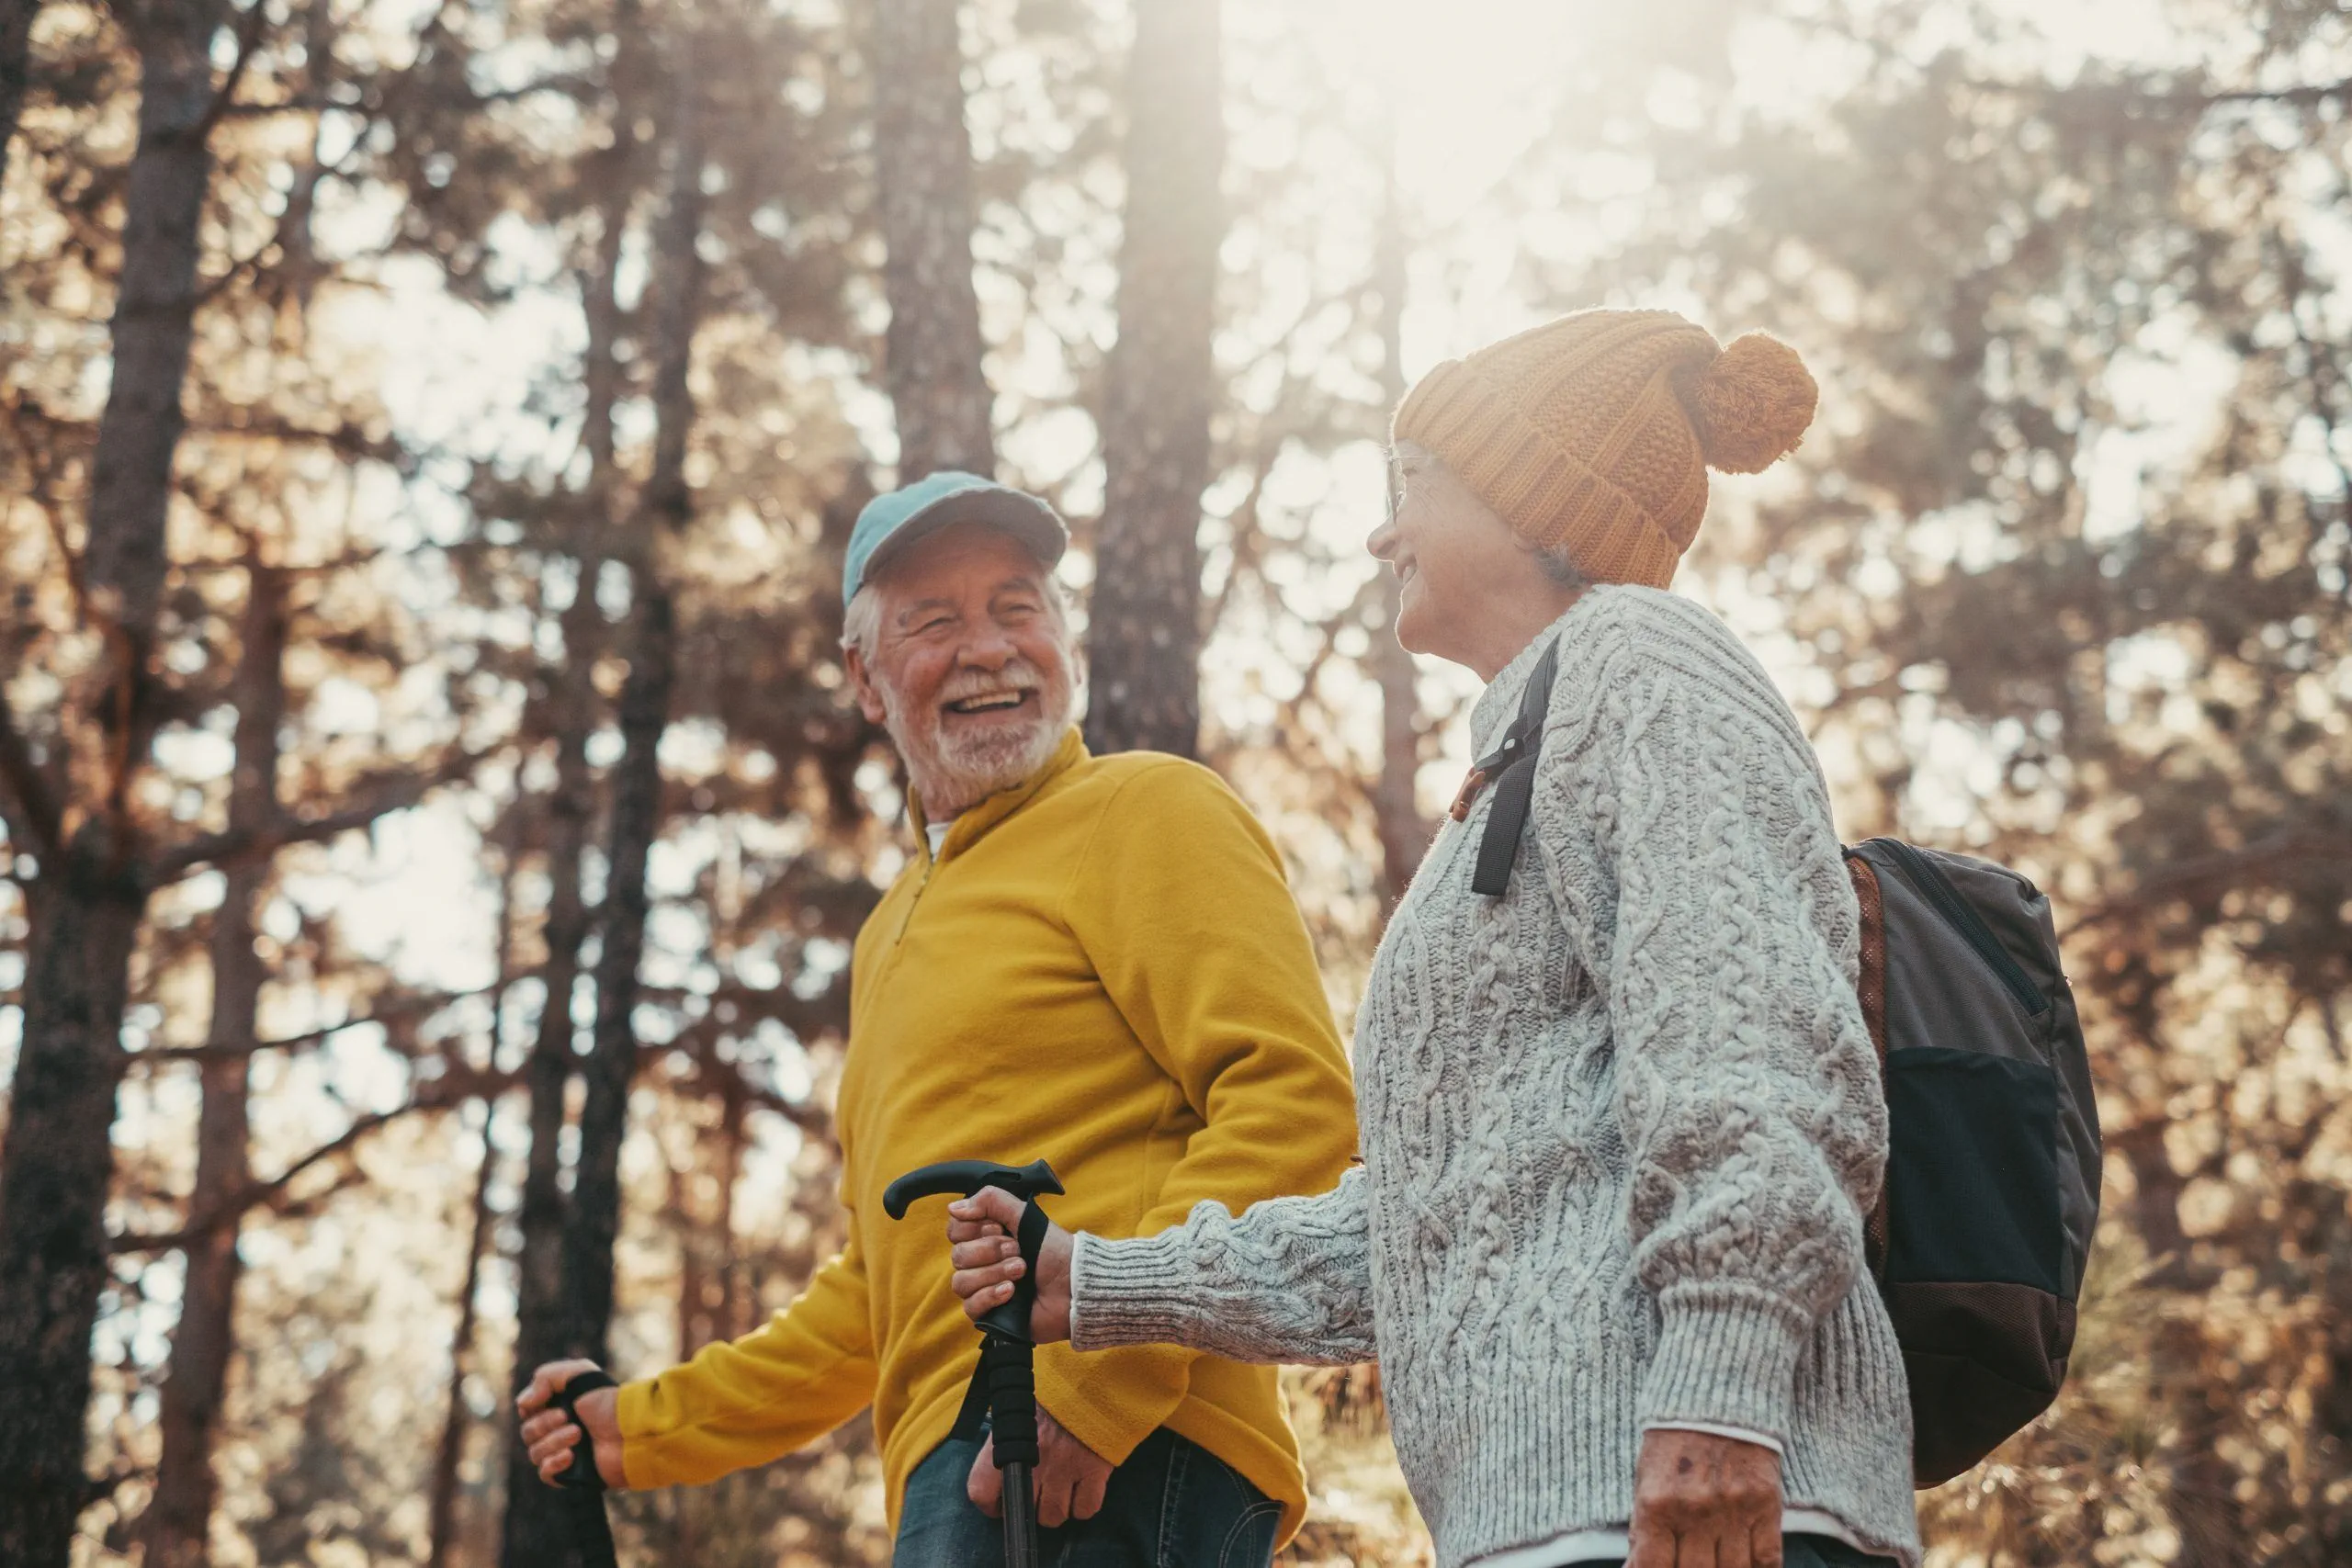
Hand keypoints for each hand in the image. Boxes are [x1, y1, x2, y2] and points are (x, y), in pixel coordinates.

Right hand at [515, 1359, 626, 1488]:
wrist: (632, 1432)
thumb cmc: (608, 1401)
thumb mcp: (579, 1373)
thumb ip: (546, 1377)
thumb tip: (522, 1403)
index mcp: (559, 1405)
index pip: (527, 1411)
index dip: (530, 1408)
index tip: (544, 1401)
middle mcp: (559, 1429)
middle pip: (528, 1432)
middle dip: (545, 1423)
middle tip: (569, 1417)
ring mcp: (563, 1452)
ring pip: (534, 1453)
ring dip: (553, 1441)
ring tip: (579, 1434)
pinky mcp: (570, 1474)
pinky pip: (545, 1474)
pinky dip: (553, 1464)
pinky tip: (570, 1456)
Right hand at [945, 1187, 1073, 1343]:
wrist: (1075, 1286)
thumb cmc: (1055, 1251)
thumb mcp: (1025, 1216)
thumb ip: (991, 1201)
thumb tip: (954, 1207)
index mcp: (987, 1237)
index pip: (955, 1230)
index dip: (974, 1229)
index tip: (1000, 1228)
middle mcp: (981, 1262)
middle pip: (958, 1255)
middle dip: (991, 1251)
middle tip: (1019, 1251)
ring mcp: (983, 1288)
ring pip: (961, 1281)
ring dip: (994, 1272)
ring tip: (1021, 1271)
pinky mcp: (989, 1313)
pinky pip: (970, 1306)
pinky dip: (991, 1295)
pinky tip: (1011, 1292)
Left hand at [966, 1406, 1111, 1527]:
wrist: (1092, 1376)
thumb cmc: (1052, 1395)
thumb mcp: (1018, 1412)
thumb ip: (1006, 1442)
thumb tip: (1000, 1474)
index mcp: (1008, 1443)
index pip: (981, 1491)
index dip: (991, 1504)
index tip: (1002, 1502)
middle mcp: (1033, 1460)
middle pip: (1024, 1512)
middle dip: (1033, 1506)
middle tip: (1042, 1488)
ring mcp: (1064, 1468)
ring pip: (1054, 1516)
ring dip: (1059, 1507)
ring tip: (1065, 1486)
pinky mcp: (1094, 1471)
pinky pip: (1085, 1509)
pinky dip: (1084, 1504)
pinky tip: (1084, 1487)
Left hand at [1629, 1428, 1781, 1567]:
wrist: (1718, 1393)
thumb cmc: (1674, 1437)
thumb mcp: (1645, 1477)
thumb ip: (1644, 1526)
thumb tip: (1638, 1567)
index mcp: (1657, 1503)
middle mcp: (1695, 1511)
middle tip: (1690, 1563)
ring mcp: (1733, 1510)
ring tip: (1713, 1562)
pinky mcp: (1766, 1506)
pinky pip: (1767, 1561)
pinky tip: (1745, 1566)